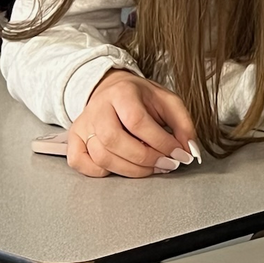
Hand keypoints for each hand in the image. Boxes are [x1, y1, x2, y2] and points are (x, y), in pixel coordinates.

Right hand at [67, 70, 197, 178]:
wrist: (112, 90)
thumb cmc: (142, 99)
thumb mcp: (168, 102)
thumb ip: (183, 125)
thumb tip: (190, 151)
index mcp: (122, 93)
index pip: (138, 122)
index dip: (161, 142)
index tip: (180, 155)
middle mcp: (98, 108)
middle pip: (115, 141)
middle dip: (145, 159)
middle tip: (166, 164)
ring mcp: (83, 125)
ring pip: (100, 156)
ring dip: (130, 170)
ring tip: (151, 168)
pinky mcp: (73, 139)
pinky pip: (80, 163)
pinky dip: (101, 172)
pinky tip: (122, 167)